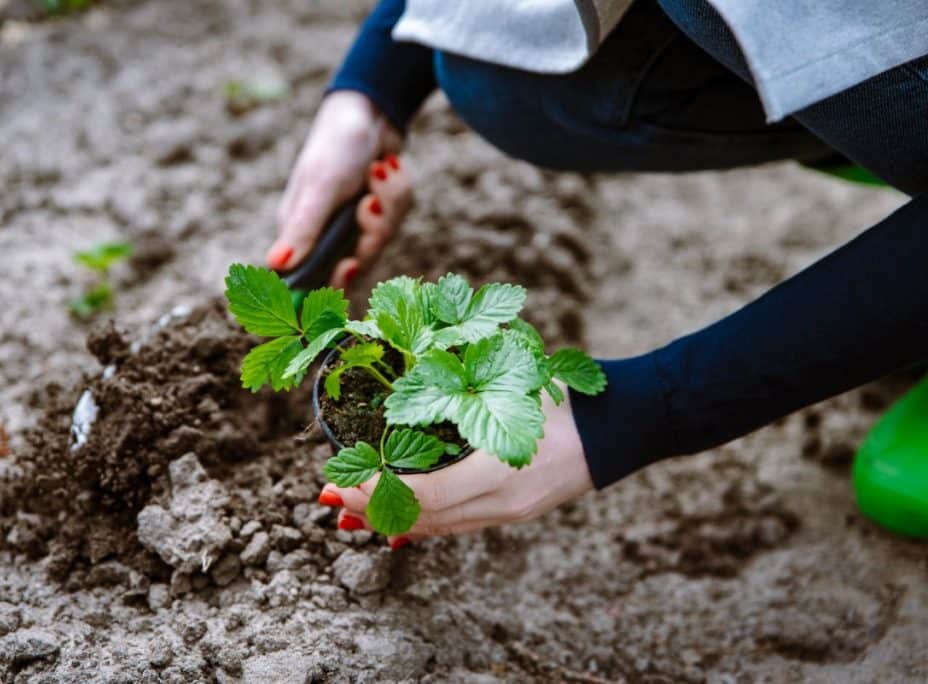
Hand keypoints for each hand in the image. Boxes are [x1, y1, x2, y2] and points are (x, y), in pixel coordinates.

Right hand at [268, 91, 412, 288]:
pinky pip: (397, 219)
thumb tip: (275, 265)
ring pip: (382, 239)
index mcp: (300, 232)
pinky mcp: (378, 212)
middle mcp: (325, 233)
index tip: (349, 266)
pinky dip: (398, 192)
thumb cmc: (336, 145)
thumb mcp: (320, 188)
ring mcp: (353, 223)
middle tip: (370, 201)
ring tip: (380, 170)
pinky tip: (389, 167)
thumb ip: (303, 229)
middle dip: (372, 232)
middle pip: (357, 264)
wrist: (371, 109)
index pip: (311, 280)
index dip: (332, 282)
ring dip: (389, 203)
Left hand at [318, 384, 593, 547]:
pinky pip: (458, 525)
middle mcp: (502, 502)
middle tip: (332, 496)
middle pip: (423, 519)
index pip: (422, 495)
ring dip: (392, 520)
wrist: (621, 425)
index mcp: (499, 469)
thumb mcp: (512, 382)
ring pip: (438, 527)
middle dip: (372, 509)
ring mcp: (510, 512)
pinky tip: (398, 524)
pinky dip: (423, 523)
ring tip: (353, 512)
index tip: (340, 480)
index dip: (376, 491)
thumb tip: (406, 375)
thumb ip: (461, 385)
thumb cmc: (567, 394)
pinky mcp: (514, 513)